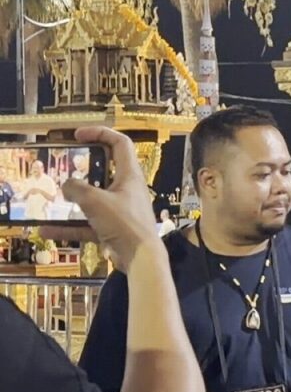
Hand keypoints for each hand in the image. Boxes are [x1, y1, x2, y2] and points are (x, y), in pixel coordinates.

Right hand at [39, 127, 161, 271]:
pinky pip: (88, 223)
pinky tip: (48, 229)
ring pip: (94, 199)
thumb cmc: (125, 224)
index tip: (78, 135)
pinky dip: (71, 226)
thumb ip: (77, 189)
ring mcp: (120, 209)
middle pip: (105, 170)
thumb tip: (66, 185)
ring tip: (52, 198)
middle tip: (65, 166)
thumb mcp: (96, 201)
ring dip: (73, 199)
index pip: (120, 144)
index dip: (100, 133)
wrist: (141, 258)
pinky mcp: (114, 228)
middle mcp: (127, 189)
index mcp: (130, 175)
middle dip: (84, 167)